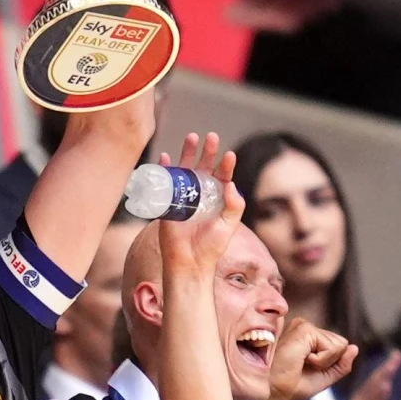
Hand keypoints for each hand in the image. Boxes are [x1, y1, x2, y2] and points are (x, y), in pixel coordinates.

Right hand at [156, 132, 243, 278]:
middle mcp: (201, 194)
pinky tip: (167, 156)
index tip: (229, 155)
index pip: (223, 176)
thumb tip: (232, 184)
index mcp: (217, 199)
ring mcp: (184, 196)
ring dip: (188, 153)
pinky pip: (167, 181)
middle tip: (211, 137)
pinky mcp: (169, 202)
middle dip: (207, 151)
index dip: (226, 165)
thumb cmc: (211, 247)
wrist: (189, 262)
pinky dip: (166, 168)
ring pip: (186, 169)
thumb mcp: (229, 225)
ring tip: (192, 137)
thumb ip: (234, 205)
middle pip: (204, 167)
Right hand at [269, 317, 357, 399]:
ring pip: (339, 345)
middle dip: (329, 361)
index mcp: (307, 336)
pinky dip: (321, 360)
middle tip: (303, 367)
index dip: (330, 363)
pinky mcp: (304, 328)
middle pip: (341, 344)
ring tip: (300, 363)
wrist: (273, 391)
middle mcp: (304, 327)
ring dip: (324, 361)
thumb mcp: (323, 377)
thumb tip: (355, 347)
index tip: (307, 369)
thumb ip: (341, 364)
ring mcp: (303, 326)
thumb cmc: (290, 385)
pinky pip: (332, 347)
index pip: (338, 345)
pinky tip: (301, 360)